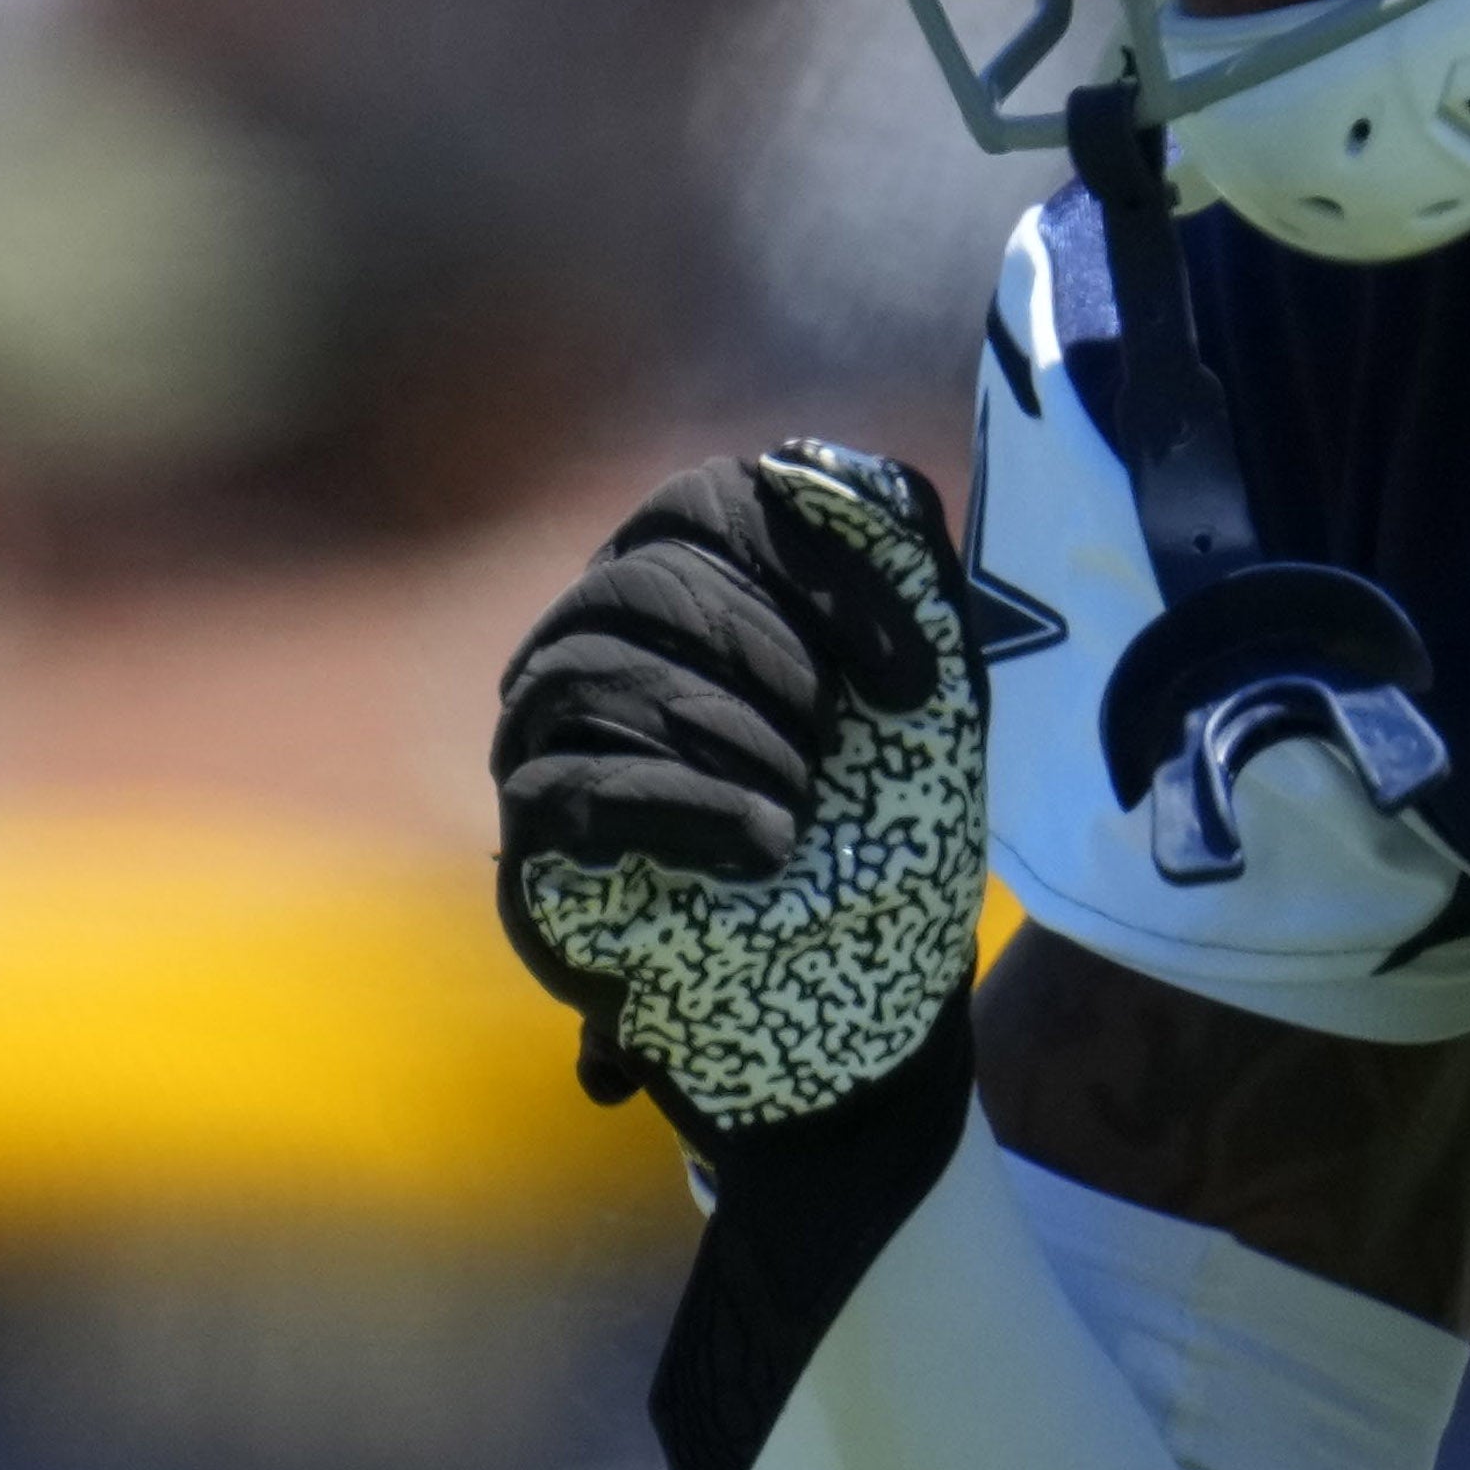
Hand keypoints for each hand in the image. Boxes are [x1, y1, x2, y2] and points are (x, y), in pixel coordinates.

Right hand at [491, 445, 990, 1125]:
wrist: (878, 1012)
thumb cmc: (895, 848)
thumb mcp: (933, 695)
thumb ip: (896, 562)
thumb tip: (809, 457)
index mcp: (702, 602)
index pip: (698, 504)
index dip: (806, 565)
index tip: (897, 674)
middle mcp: (611, 657)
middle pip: (636, 578)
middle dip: (766, 658)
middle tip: (834, 748)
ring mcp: (558, 749)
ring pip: (583, 663)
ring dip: (728, 735)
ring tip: (798, 811)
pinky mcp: (537, 849)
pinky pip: (570, 781)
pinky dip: (687, 804)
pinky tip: (763, 848)